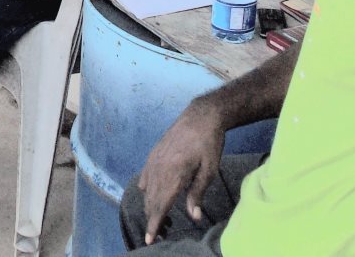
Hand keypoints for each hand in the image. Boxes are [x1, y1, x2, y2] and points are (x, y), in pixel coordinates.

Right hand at [137, 101, 226, 243]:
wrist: (200, 116)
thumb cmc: (209, 144)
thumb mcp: (209, 170)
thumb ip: (197, 193)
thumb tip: (193, 216)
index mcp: (173, 173)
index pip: (160, 205)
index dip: (154, 224)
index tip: (151, 239)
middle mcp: (158, 168)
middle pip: (151, 200)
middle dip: (153, 219)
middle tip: (163, 233)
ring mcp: (153, 160)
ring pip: (146, 190)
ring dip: (151, 206)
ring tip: (161, 218)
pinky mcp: (153, 154)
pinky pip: (145, 177)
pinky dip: (146, 190)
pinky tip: (152, 195)